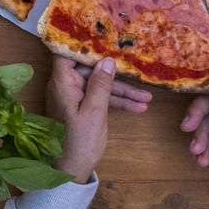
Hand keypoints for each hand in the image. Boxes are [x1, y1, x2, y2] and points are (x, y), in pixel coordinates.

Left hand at [46, 55, 152, 183]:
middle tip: (138, 73)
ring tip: (147, 97)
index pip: (68, 53)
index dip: (83, 43)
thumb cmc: (79, 142)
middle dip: (115, 75)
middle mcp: (64, 86)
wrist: (70, 172)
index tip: (103, 36)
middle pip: (90, 71)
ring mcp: (72, 97)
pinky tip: (138, 106)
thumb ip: (101, 85)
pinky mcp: (80, 108)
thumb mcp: (95, 112)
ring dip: (122, 92)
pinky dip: (116, 102)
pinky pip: (99, 99)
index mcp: (62, 83)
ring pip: (99, 87)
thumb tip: (107, 60)